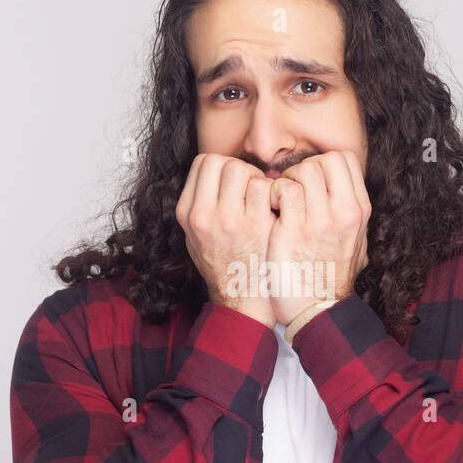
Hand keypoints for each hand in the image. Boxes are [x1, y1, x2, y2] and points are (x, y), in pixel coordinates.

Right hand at [175, 153, 277, 327]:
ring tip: (261, 200)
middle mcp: (204, 215)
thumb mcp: (196, 237)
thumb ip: (202, 204)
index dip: (223, 166)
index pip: (203, 162)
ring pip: (243, 170)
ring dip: (257, 180)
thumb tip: (219, 172)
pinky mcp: (256, 225)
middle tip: (250, 190)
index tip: (232, 183)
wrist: (243, 301)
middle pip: (223, 162)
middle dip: (241, 170)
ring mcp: (230, 220)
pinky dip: (273, 194)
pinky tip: (274, 210)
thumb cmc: (224, 267)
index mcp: (188, 214)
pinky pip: (265, 188)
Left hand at [266, 150, 370, 326]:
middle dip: (303, 168)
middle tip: (291, 189)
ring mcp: (320, 221)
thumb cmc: (329, 276)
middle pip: (325, 159)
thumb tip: (337, 189)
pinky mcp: (293, 231)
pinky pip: (284, 191)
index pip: (345, 159)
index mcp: (359, 210)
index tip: (309, 182)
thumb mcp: (354, 242)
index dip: (322, 162)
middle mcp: (344, 212)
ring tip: (280, 201)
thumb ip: (347, 214)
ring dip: (286, 180)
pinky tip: (271, 211)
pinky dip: (272, 194)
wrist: (316, 312)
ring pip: (304, 169)